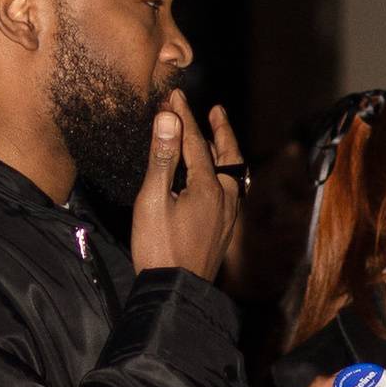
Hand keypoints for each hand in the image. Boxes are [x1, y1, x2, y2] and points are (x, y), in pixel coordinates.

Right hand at [129, 92, 240, 285]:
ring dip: (226, 150)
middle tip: (215, 110)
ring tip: (219, 138)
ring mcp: (227, 214)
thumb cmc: (159, 247)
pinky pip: (231, 189)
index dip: (183, 116)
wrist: (175, 291)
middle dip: (219, 130)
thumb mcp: (153, 200)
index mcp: (208, 186)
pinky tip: (219, 180)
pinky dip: (226, 172)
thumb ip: (162, 158)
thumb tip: (168, 118)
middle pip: (227, 154)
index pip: (195, 141)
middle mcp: (224, 197)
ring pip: (232, 173)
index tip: (174, 96)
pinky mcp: (223, 229)